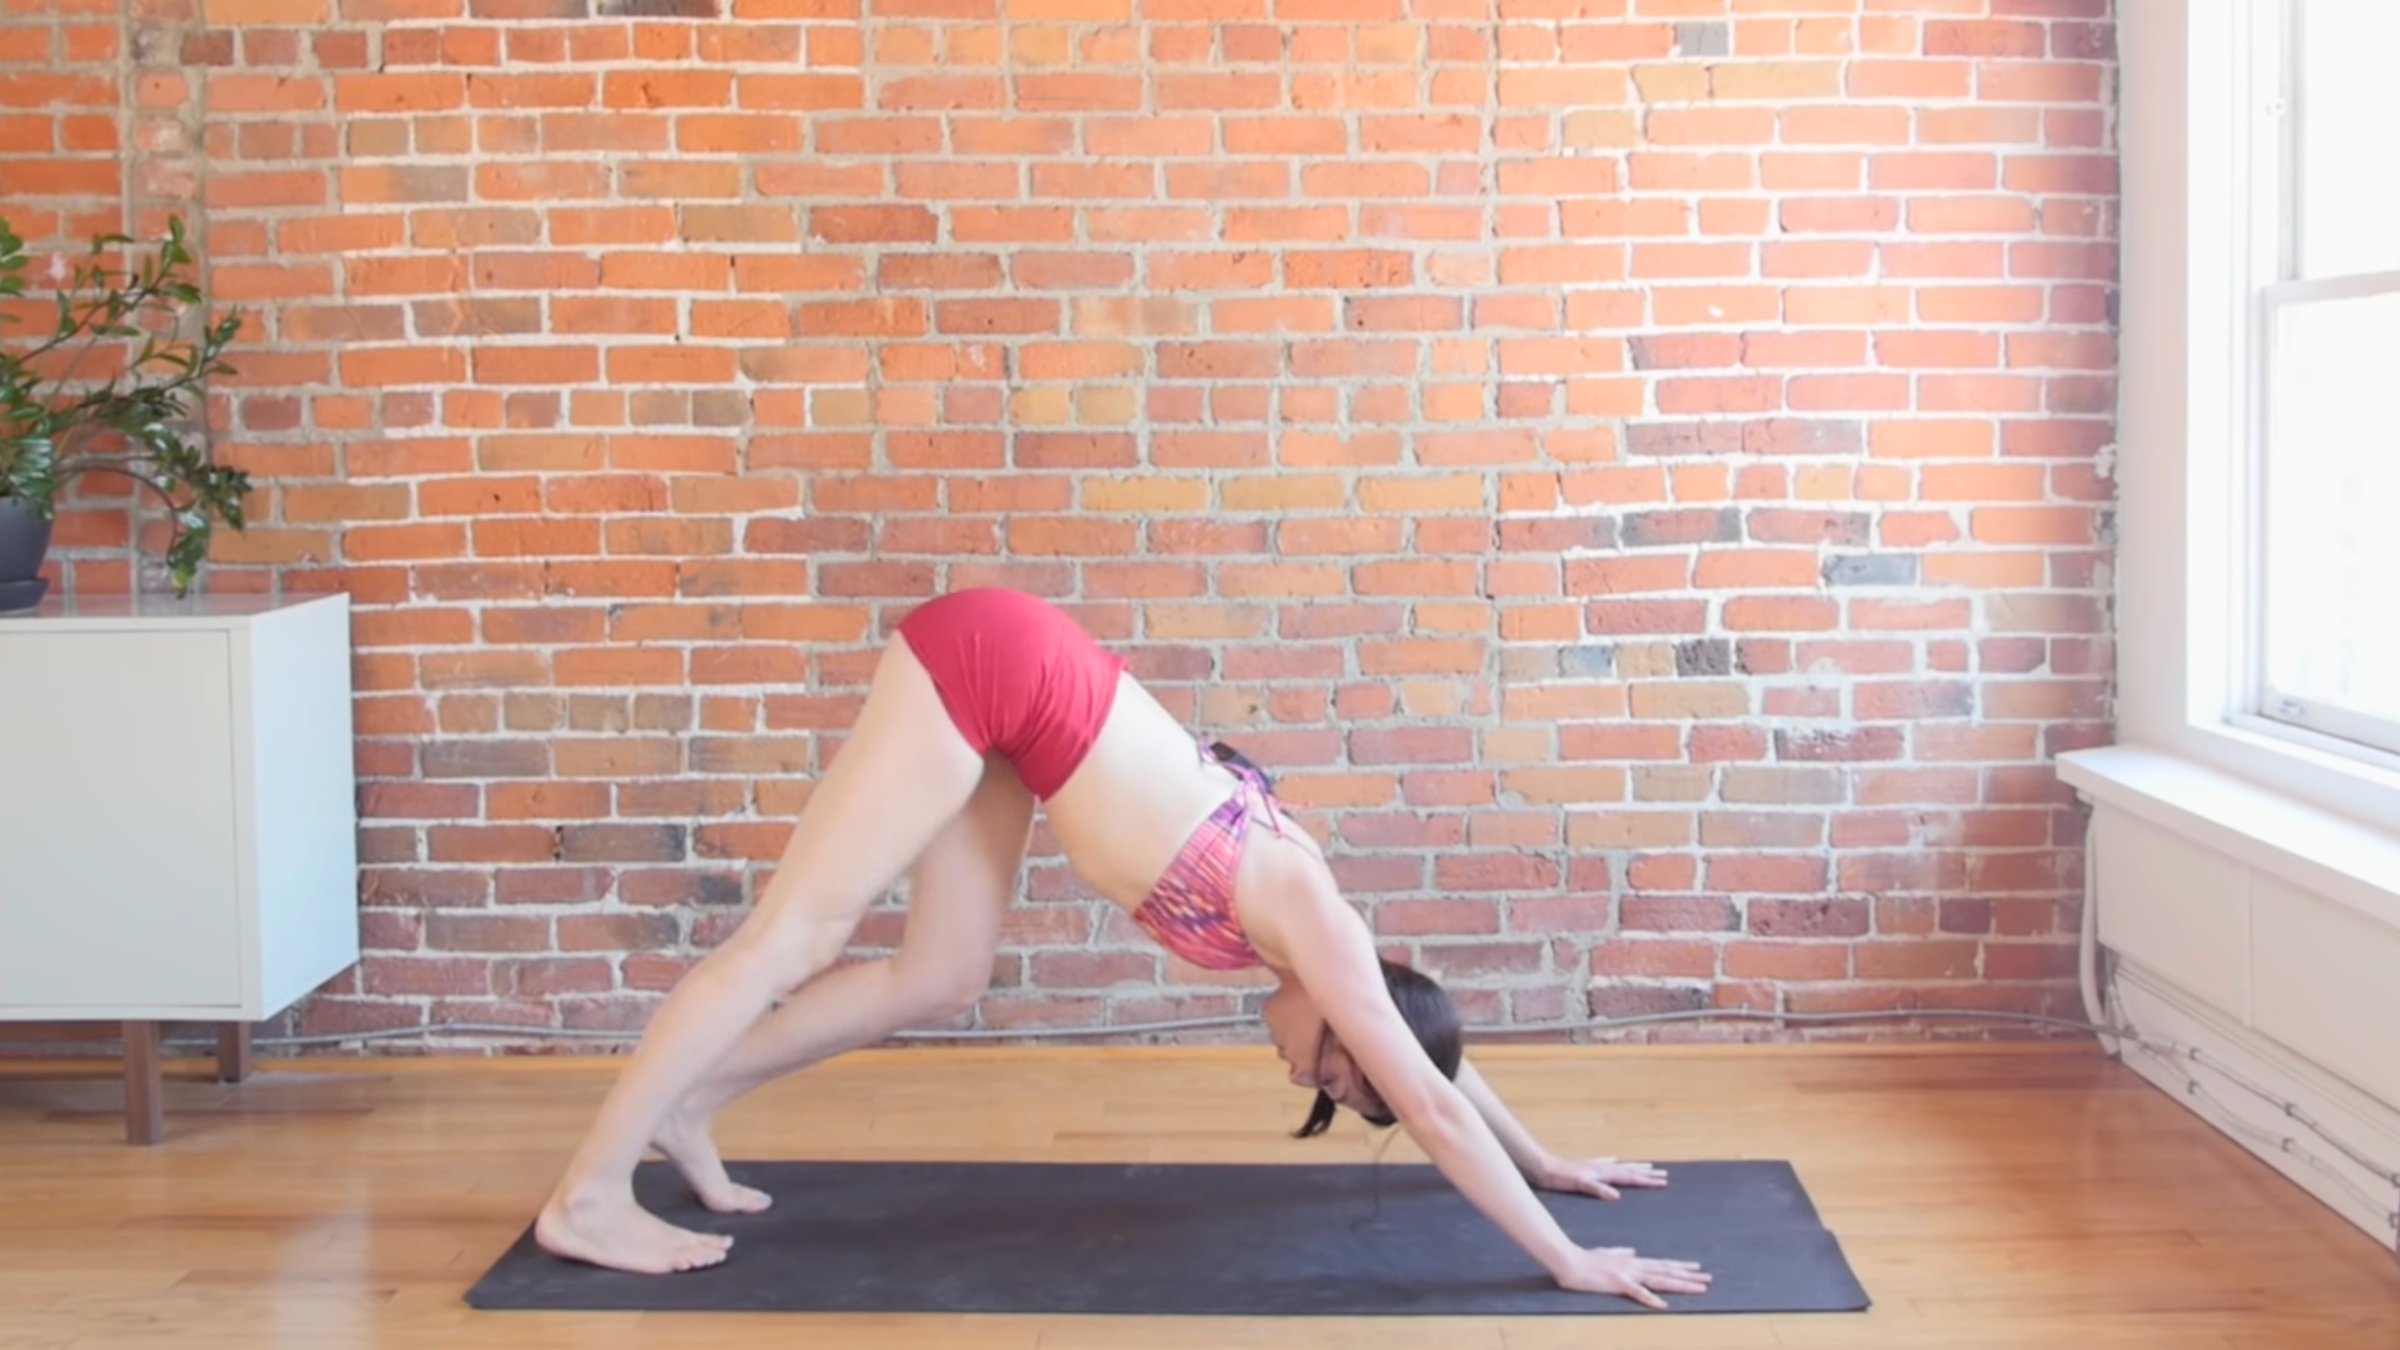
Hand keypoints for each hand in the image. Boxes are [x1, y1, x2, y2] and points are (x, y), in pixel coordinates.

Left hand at [1532, 1155, 1669, 1200]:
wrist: (1544, 1168)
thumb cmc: (1561, 1178)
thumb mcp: (1580, 1185)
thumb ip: (1598, 1190)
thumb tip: (1617, 1196)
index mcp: (1604, 1173)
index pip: (1631, 1177)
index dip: (1647, 1180)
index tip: (1664, 1182)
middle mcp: (1603, 1168)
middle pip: (1630, 1170)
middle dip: (1647, 1174)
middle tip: (1664, 1175)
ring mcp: (1596, 1167)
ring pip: (1621, 1167)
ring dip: (1636, 1167)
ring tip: (1648, 1166)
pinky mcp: (1587, 1168)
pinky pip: (1607, 1164)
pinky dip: (1615, 1163)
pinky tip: (1616, 1160)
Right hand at [1550, 1245, 1711, 1310]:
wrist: (1568, 1260)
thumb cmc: (1584, 1258)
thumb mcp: (1606, 1253)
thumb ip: (1620, 1252)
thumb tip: (1632, 1250)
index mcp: (1632, 1261)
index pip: (1662, 1265)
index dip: (1681, 1267)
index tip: (1698, 1268)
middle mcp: (1634, 1266)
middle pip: (1667, 1272)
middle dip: (1689, 1276)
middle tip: (1709, 1279)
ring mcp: (1627, 1274)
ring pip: (1660, 1280)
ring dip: (1681, 1285)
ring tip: (1699, 1288)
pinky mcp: (1617, 1283)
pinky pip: (1637, 1293)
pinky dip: (1651, 1299)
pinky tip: (1664, 1305)